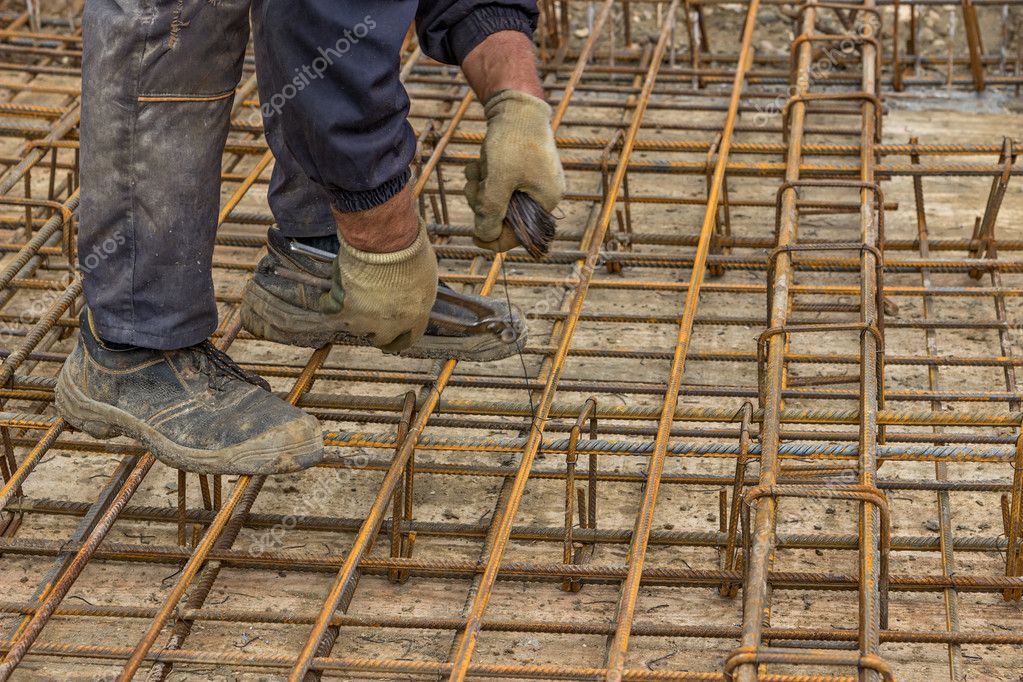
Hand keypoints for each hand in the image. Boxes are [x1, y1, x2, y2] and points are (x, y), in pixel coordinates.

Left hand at [464, 90, 563, 252]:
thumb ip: (491, 212)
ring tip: (478, 167)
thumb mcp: (498, 181)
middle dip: (484, 201)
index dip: (495, 238)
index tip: (474, 238)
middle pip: (504, 215)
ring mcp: (531, 180)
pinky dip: (484, 174)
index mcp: (546, 201)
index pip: (519, 234)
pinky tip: (480, 160)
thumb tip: (485, 238)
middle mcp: (542, 193)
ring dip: (480, 186)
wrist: (516, 102)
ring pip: (496, 198)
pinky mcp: (519, 167)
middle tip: (475, 185)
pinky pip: (497, 181)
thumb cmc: (512, 142)